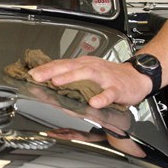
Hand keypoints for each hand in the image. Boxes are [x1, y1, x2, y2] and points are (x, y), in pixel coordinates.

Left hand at [28, 56, 151, 107]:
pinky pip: (109, 93)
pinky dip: (101, 98)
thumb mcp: (88, 72)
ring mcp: (104, 78)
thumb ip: (70, 77)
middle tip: (37, 77)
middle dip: (52, 71)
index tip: (31, 74)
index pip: (61, 64)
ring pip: (87, 75)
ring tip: (58, 84)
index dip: (45, 68)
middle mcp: (92, 68)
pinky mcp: (117, 88)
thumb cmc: (110, 76)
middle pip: (70, 67)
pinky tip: (94, 102)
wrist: (136, 77)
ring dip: (71, 78)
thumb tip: (48, 84)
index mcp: (83, 65)